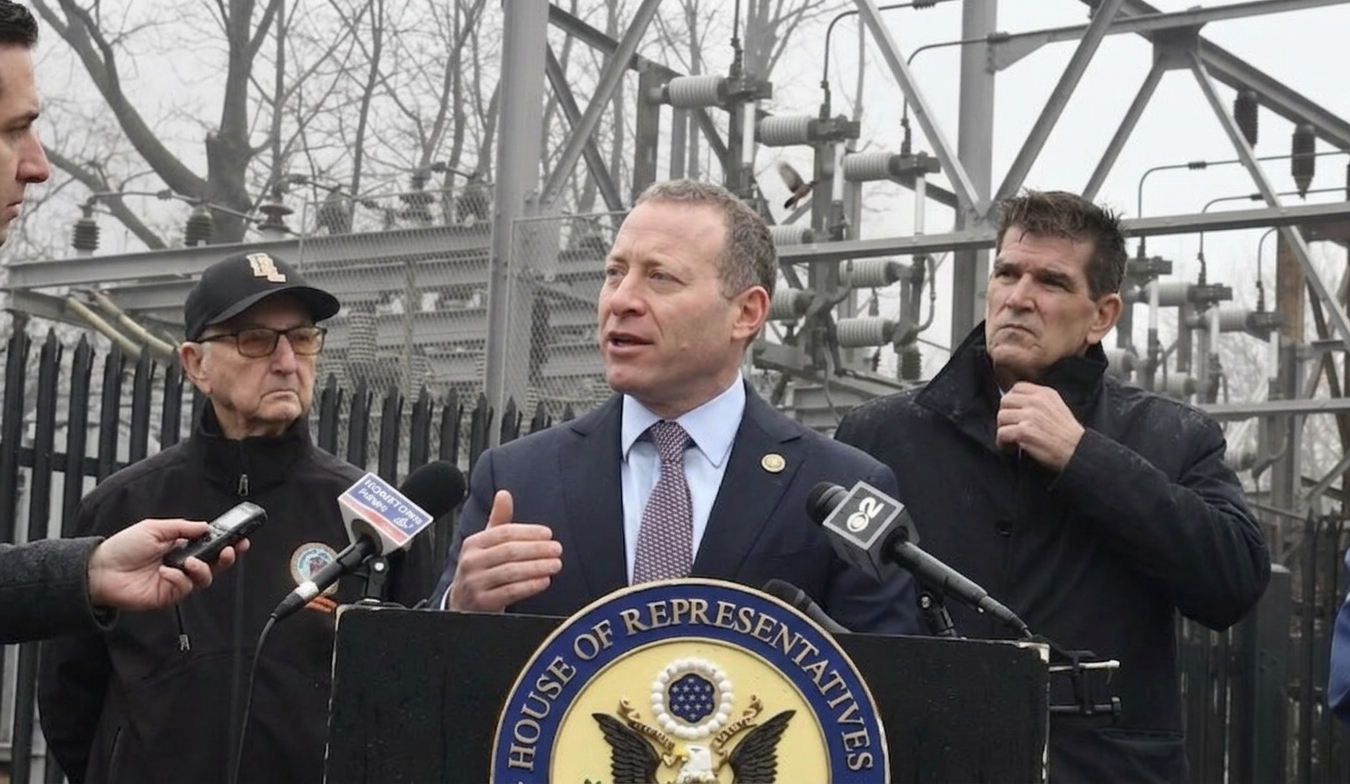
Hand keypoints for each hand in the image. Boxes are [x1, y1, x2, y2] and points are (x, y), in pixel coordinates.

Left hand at [87, 519, 249, 610]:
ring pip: (205, 579)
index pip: (209, 545)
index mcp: (179, 546)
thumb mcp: (154, 528)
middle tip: (231, 550)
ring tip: (190, 563)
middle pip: (214, 564)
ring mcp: (176, 581)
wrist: (101, 571)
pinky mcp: (169, 595)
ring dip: (202, 569)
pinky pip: (185, 588)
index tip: (240, 538)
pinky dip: (178, 579)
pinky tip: (165, 573)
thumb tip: (205, 526)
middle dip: (227, 557)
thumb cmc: (122, 548)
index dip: (226, 543)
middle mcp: (181, 564)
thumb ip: (183, 527)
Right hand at [448, 490, 562, 611]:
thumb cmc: (480, 569)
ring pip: (511, 572)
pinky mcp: (482, 603)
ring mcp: (475, 583)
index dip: (528, 532)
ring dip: (538, 567)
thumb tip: (504, 494)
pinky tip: (545, 581)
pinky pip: (510, 592)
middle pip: (509, 551)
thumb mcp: (486, 544)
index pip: (504, 533)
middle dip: (537, 549)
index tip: (548, 534)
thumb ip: (499, 520)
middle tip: (557, 549)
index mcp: (474, 543)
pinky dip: (530, 586)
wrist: (462, 603)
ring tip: (556, 564)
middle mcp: (471, 561)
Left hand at [996, 382, 1084, 471]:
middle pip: (1005, 401)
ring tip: (1012, 440)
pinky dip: (1003, 443)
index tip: (1013, 413)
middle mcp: (1036, 402)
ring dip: (1003, 430)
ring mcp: (1030, 416)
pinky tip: (1011, 448)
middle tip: (1011, 428)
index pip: (1016, 388)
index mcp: (1045, 394)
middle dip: (1005, 416)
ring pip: (1001, 417)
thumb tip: (1016, 403)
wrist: (1077, 451)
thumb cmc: (1067, 434)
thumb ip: (1038, 401)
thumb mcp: (1057, 407)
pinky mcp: (1024, 431)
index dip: (1011, 401)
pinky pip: (1001, 433)